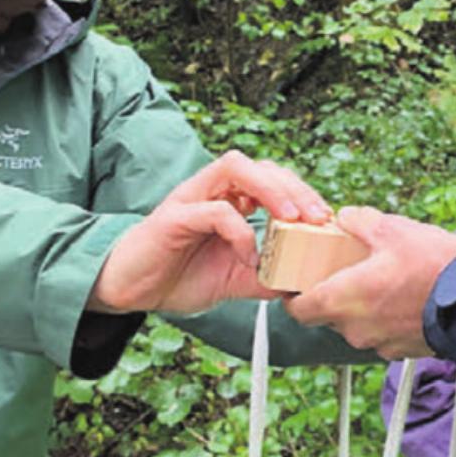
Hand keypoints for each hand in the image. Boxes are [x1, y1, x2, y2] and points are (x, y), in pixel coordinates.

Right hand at [90, 151, 332, 314]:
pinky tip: (249, 256)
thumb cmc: (178, 275)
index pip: (272, 179)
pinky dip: (239, 230)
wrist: (129, 290)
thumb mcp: (234, 278)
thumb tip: (303, 283)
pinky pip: (214, 210)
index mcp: (228, 200)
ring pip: (236, 168)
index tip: (326, 220)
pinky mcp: (174, 216)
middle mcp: (211, 191)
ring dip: (271, 190)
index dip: (302, 193)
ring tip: (293, 220)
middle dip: (295, 188)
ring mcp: (192, 198)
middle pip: (260, 166)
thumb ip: (265, 275)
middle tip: (319, 217)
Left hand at [285, 207, 455, 358]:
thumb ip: (359, 222)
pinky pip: (382, 332)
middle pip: (329, 315)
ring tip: (384, 279)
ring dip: (363, 306)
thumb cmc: (434, 267)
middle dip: (335, 294)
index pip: (298, 310)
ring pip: (357, 324)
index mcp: (343, 300)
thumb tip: (347, 218)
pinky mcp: (402, 350)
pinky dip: (386, 317)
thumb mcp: (393, 229)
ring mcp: (379, 343)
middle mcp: (356, 329)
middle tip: (349, 270)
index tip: (298, 281)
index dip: (293, 295)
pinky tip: (404, 295)